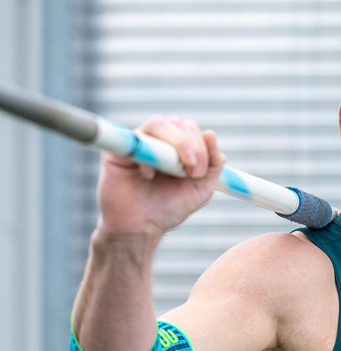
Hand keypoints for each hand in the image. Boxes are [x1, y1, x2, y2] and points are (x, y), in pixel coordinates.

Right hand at [95, 116, 226, 237]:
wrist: (140, 228)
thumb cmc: (168, 209)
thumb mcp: (201, 189)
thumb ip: (213, 164)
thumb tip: (211, 134)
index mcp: (176, 147)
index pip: (191, 129)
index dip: (202, 146)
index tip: (200, 173)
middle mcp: (157, 141)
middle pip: (178, 123)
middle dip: (193, 146)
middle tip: (194, 173)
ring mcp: (138, 144)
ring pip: (159, 123)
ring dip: (177, 144)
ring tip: (180, 171)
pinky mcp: (117, 151)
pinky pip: (136, 139)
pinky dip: (149, 153)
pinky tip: (150, 176)